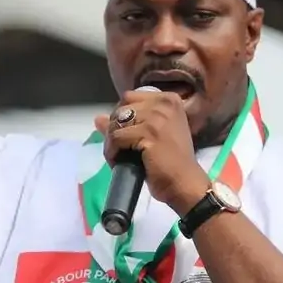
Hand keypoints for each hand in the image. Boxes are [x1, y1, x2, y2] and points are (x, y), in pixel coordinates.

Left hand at [95, 91, 208, 213]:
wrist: (185, 184)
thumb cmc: (171, 163)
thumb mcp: (151, 137)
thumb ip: (127, 124)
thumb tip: (98, 118)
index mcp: (168, 99)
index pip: (129, 97)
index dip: (121, 117)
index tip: (126, 136)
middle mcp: (164, 103)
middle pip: (121, 108)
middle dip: (115, 128)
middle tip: (121, 149)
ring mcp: (157, 117)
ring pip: (115, 123)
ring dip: (111, 142)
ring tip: (119, 157)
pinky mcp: (148, 133)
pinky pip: (116, 138)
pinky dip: (112, 152)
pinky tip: (119, 162)